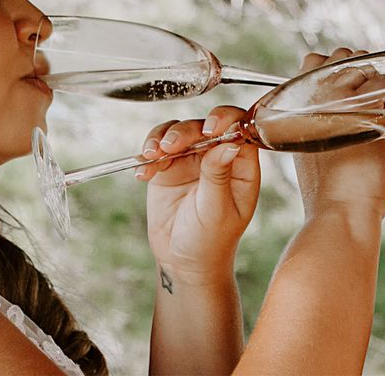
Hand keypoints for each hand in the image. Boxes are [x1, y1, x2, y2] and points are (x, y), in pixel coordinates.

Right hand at [136, 106, 260, 282]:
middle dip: (186, 131)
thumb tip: (230, 142)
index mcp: (241, 168)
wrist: (182, 262)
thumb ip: (218, 176)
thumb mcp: (217, 210)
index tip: (210, 129)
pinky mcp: (168, 167)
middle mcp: (218, 158)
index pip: (240, 131)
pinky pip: (157, 149)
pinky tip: (143, 173)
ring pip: (179, 131)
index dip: (227, 122)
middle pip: (205, 126)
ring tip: (153, 155)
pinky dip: (148, 155)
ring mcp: (192, 160)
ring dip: (163, 138)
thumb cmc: (210, 241)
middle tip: (170, 146)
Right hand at [293, 48, 384, 218]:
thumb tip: (336, 101)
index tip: (344, 87)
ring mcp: (339, 100)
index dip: (332, 66)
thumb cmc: (327, 183)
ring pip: (366, 66)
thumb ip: (317, 119)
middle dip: (358, 69)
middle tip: (366, 96)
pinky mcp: (366, 109)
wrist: (339, 209)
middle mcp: (314, 96)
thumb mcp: (310, 146)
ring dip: (377, 82)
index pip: (313, 62)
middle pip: (341, 56)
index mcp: (295, 104)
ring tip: (379, 107)